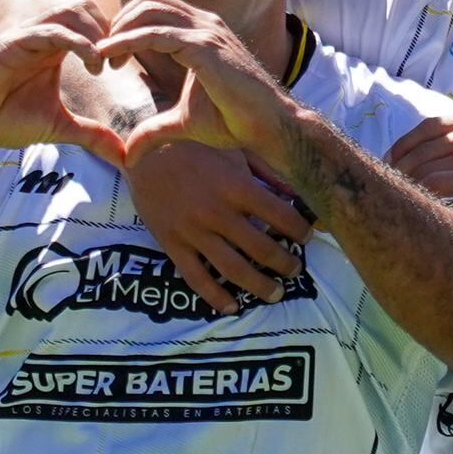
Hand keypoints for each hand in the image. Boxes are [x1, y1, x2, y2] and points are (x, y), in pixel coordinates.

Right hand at [0, 16, 137, 159]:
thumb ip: (92, 136)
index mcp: (56, 47)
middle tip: (119, 63)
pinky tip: (91, 64)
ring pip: (71, 11)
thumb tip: (125, 158)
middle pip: (86, 7)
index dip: (116, 38)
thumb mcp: (59, 127)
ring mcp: (27, 35)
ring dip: (95, 32)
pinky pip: (50, 30)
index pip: (94, 23)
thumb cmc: (4, 118)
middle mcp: (43, 35)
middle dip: (109, 30)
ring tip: (102, 65)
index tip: (127, 67)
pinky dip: (76, 41)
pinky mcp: (12, 43)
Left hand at [87, 0, 296, 157]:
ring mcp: (205, 31)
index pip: (154, 7)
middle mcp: (204, 23)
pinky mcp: (204, 47)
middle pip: (147, 0)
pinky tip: (110, 55)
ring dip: (119, 29)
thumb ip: (154, 130)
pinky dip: (128, 41)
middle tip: (103, 54)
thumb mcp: (183, 123)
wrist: (267, 125)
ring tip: (103, 56)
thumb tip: (129, 156)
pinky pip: (156, 33)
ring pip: (148, 11)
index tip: (110, 54)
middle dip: (119, 22)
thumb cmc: (234, 120)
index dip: (127, 25)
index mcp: (201, 31)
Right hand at [122, 139, 316, 311]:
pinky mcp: (172, 245)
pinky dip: (215, 297)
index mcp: (236, 186)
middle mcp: (217, 212)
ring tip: (275, 293)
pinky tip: (232, 306)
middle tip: (296, 270)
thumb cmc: (194, 147)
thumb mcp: (233, 149)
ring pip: (233, 269)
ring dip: (259, 285)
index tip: (309, 237)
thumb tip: (298, 190)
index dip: (300, 230)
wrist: (143, 154)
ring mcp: (194, 232)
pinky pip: (196, 278)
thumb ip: (266, 170)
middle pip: (262, 248)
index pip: (280, 215)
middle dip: (285, 263)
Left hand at [389, 106, 452, 241]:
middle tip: (385, 183)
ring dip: (404, 181)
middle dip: (398, 164)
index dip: (404, 144)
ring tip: (395, 198)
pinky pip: (436, 182)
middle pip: (423, 144)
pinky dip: (420, 193)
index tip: (389, 162)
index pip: (430, 125)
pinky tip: (414, 205)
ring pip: (425, 163)